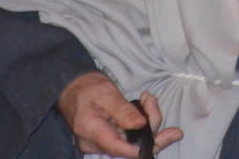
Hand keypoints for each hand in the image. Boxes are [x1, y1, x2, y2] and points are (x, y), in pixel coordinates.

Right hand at [57, 71, 183, 156]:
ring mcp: (103, 143)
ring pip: (133, 142)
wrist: (72, 89)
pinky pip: (130, 137)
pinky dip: (142, 124)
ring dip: (148, 123)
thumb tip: (141, 125)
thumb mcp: (105, 93)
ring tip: (149, 99)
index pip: (120, 149)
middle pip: (130, 147)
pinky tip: (146, 106)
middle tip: (157, 106)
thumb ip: (122, 110)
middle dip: (152, 129)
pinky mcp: (110, 138)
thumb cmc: (86, 88)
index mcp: (92, 132)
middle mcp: (96, 144)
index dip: (142, 148)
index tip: (165, 138)